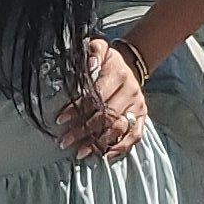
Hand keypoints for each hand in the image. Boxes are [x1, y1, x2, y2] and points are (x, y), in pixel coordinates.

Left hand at [57, 37, 149, 163]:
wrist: (131, 64)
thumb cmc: (109, 60)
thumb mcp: (99, 48)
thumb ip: (93, 52)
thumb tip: (90, 64)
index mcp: (119, 75)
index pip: (96, 96)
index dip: (78, 109)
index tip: (61, 120)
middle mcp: (131, 92)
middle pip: (107, 116)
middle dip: (84, 131)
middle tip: (65, 142)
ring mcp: (138, 106)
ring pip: (119, 128)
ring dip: (99, 142)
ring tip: (81, 152)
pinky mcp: (142, 117)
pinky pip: (135, 136)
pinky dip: (121, 147)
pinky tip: (105, 155)